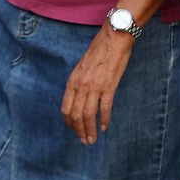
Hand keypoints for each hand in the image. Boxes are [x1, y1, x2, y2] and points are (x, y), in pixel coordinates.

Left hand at [61, 24, 132, 143]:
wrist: (113, 39)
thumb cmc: (99, 51)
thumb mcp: (82, 67)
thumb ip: (79, 83)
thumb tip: (79, 98)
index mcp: (73, 81)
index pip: (66, 108)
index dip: (69, 123)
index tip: (74, 130)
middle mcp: (81, 85)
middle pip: (76, 115)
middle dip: (79, 131)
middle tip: (85, 141)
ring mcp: (95, 86)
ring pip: (88, 115)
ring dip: (90, 130)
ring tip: (92, 139)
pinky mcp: (109, 86)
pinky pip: (104, 108)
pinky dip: (103, 120)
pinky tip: (104, 127)